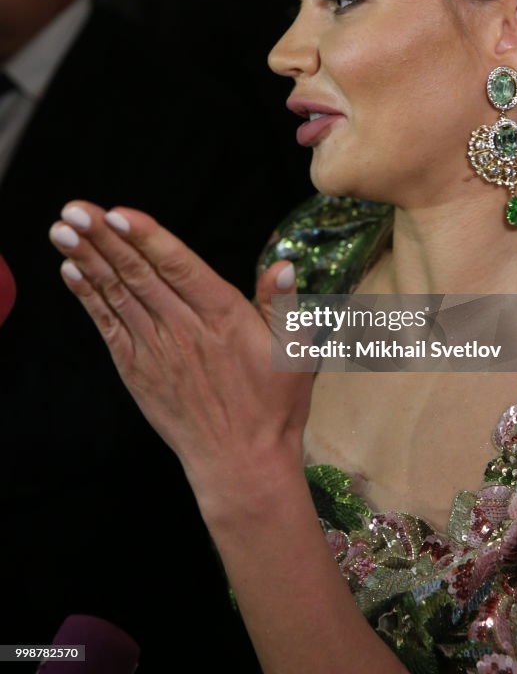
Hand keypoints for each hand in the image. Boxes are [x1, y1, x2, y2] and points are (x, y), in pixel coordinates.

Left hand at [49, 201, 311, 512]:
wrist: (240, 463)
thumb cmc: (273, 405)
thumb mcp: (294, 352)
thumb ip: (283, 305)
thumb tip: (282, 265)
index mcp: (222, 318)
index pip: (178, 268)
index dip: (147, 238)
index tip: (117, 213)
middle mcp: (184, 330)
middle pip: (138, 275)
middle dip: (104, 239)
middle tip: (75, 209)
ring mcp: (155, 350)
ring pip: (118, 295)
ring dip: (88, 260)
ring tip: (64, 229)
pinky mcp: (137, 369)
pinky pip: (108, 326)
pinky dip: (88, 298)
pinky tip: (71, 271)